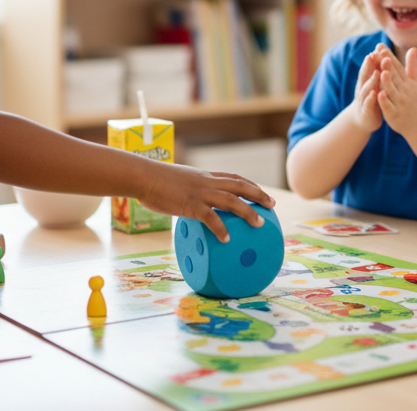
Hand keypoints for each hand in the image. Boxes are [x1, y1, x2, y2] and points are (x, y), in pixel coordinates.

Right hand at [138, 164, 276, 243]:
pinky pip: (210, 218)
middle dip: (258, 195)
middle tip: (272, 205)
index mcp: (204, 177)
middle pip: (240, 186)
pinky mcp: (190, 205)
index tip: (260, 191)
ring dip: (248, 212)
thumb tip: (191, 203)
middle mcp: (207, 182)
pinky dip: (220, 228)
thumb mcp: (179, 181)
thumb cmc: (156, 180)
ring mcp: (200, 193)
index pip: (233, 177)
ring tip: (259, 223)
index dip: (249, 184)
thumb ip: (189, 190)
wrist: (144, 177)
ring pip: (231, 201)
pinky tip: (227, 239)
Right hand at [347, 51, 382, 132]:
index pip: (369, 67)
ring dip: (371, 80)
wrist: (365, 119)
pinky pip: (368, 104)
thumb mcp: (376, 83)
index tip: (378, 47)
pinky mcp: (366, 111)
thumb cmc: (373, 98)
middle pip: (365, 75)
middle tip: (374, 55)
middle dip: (370, 65)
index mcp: (367, 81)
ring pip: (366, 88)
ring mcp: (363, 100)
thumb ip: (379, 70)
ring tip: (377, 72)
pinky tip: (374, 94)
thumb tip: (384, 53)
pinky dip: (370, 99)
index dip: (373, 58)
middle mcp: (363, 88)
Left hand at [375, 46, 416, 135]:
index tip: (380, 46)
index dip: (389, 56)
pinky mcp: (395, 115)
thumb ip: (413, 66)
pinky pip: (389, 107)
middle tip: (379, 53)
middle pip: (395, 77)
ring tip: (381, 71)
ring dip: (387, 81)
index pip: (397, 67)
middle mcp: (405, 92)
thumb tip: (413, 48)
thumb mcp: (416, 83)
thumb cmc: (416, 101)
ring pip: (392, 91)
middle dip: (386, 65)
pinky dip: (384, 101)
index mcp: (408, 83)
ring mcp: (400, 104)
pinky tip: (379, 94)